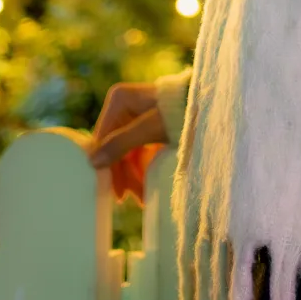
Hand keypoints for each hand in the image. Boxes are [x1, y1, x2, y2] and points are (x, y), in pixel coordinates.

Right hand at [86, 82, 167, 202]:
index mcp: (118, 100)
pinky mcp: (147, 127)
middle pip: (114, 147)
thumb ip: (120, 143)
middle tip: (126, 199)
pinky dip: (140, 169)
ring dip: (131, 175)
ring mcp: (135, 117)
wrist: (208, 107)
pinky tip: (144, 188)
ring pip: (125, 153)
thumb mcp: (149, 129)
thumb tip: (92, 161)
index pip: (102, 139)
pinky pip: (137, 152)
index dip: (106, 165)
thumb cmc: (179, 112)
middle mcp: (123, 106)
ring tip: (140, 198)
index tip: (113, 189)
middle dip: (122, 174)